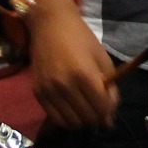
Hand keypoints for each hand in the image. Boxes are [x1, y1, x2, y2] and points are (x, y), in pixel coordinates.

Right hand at [26, 0, 118, 130]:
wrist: (51, 24)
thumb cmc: (81, 38)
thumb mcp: (102, 59)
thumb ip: (110, 89)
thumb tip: (110, 118)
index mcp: (84, 74)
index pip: (101, 108)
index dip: (109, 112)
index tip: (109, 107)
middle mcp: (65, 85)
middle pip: (87, 118)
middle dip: (97, 117)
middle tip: (98, 109)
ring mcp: (49, 90)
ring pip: (71, 123)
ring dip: (82, 121)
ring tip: (86, 110)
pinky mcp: (38, 93)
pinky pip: (55, 118)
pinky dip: (67, 120)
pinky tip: (72, 110)